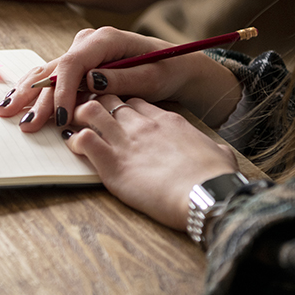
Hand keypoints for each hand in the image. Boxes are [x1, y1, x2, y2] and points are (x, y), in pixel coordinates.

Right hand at [0, 27, 240, 131]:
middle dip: (36, 98)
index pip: (73, 65)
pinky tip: (16, 102)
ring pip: (47, 73)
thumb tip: (91, 81)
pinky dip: (35, 92)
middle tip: (23, 122)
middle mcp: (88, 42)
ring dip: (27, 94)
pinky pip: (52, 78)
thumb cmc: (169, 70)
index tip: (60, 118)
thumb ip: (122, 79)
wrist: (177, 66)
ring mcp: (81, 53)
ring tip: (7, 111)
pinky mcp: (79, 65)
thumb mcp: (153, 77)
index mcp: (105, 39)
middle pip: (54, 70)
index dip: (62, 92)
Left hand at [65, 96, 238, 229]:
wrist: (205, 194)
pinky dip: (74, 141)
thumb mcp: (220, 154)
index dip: (122, 106)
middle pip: (109, 99)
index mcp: (167, 120)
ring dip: (79, 116)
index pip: (135, 102)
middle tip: (87, 117)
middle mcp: (143, 125)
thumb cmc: (216, 178)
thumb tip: (219, 153)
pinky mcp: (112, 163)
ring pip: (90, 110)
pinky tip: (74, 147)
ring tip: (74, 127)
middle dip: (95, 103)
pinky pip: (83, 140)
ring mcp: (126, 141)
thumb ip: (213, 149)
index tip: (116, 115)